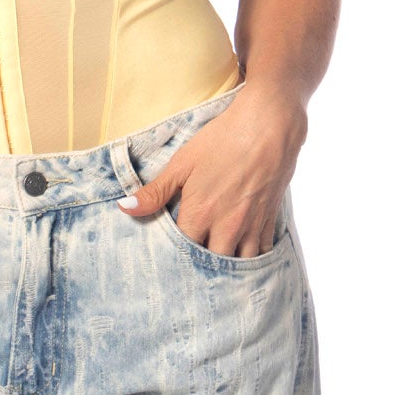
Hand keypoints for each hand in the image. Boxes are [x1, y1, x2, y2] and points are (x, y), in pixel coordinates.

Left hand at [117, 87, 306, 258]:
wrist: (268, 125)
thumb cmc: (222, 140)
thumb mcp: (183, 163)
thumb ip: (155, 191)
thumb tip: (125, 209)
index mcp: (200, 214)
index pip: (181, 253)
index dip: (173, 258)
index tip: (167, 258)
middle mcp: (226, 227)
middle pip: (211, 266)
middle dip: (200, 269)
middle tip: (190, 268)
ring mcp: (250, 226)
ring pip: (238, 265)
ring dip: (227, 268)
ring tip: (216, 267)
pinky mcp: (269, 220)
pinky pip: (262, 254)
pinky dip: (252, 259)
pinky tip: (242, 255)